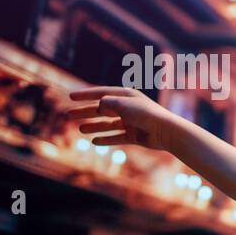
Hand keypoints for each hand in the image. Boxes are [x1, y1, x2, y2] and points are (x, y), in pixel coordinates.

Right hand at [65, 87, 184, 152]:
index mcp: (127, 96)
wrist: (166, 131)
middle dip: (85, 112)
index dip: (86, 94)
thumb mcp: (123, 105)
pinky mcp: (135, 136)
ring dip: (94, 126)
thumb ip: (108, 103)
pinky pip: (117, 137)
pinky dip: (106, 139)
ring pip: (108, 124)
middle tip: (69, 114)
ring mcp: (132, 123)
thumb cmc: (146, 114)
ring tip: (80, 129)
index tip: (71, 96)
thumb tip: (99, 104)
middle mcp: (128, 108)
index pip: (102, 93)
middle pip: (102, 110)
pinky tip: (94, 141)